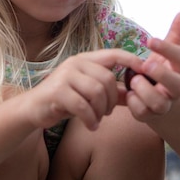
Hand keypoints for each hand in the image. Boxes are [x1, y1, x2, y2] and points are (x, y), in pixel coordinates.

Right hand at [25, 49, 142, 130]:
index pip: (113, 54)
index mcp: (85, 59)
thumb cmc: (65, 100)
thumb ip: (112, 92)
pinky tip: (91, 125)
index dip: (131, 60)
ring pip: (96, 92)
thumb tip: (137, 93)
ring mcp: (65, 75)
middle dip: (112, 100)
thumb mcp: (89, 94)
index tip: (145, 69)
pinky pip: (83, 106)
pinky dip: (90, 119)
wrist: (34, 109)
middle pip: (107, 79)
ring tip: (97, 120)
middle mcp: (75, 63)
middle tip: (107, 113)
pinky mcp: (57, 91)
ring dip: (101, 111)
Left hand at [125, 12, 179, 121]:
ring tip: (133, 80)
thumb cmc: (162, 71)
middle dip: (161, 74)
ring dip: (143, 89)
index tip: (150, 39)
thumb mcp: (168, 53)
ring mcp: (164, 105)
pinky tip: (128, 94)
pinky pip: (141, 112)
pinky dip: (133, 103)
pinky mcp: (149, 116)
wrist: (161, 102)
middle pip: (177, 85)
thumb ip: (176, 34)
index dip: (167, 48)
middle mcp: (175, 89)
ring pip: (158, 102)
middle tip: (145, 64)